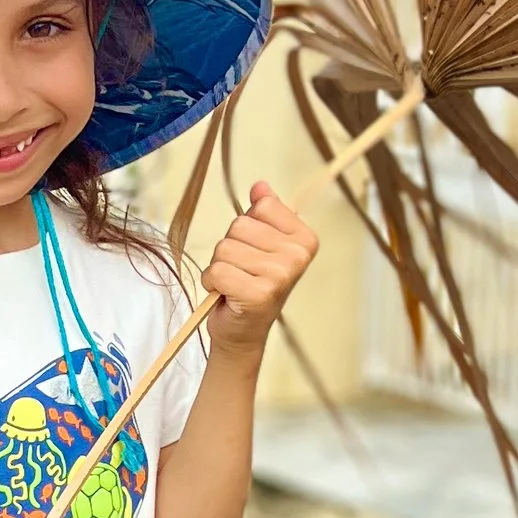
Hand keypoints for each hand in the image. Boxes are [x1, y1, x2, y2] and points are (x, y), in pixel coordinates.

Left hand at [203, 182, 318, 356]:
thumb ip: (264, 213)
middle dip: (231, 247)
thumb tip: (261, 186)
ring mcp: (280, 276)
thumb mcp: (260, 244)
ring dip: (220, 266)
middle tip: (242, 271)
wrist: (243, 331)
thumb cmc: (251, 285)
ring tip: (234, 282)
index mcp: (304, 240)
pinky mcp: (258, 294)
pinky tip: (226, 294)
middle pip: (240, 225)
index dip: (248, 227)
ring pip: (225, 247)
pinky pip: (217, 270)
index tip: (255, 250)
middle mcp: (297, 257)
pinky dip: (213, 282)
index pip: (263, 207)